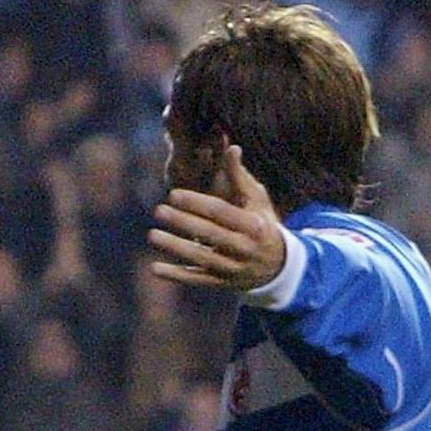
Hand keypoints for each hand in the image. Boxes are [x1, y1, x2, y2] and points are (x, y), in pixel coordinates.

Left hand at [148, 143, 285, 293]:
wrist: (278, 265)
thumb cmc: (262, 222)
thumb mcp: (256, 199)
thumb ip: (240, 176)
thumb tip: (231, 147)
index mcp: (252, 224)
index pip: (220, 212)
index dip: (196, 203)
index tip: (173, 194)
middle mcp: (243, 248)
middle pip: (209, 234)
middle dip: (183, 222)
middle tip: (158, 210)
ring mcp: (232, 268)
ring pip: (200, 258)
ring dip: (175, 247)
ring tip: (152, 235)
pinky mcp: (221, 283)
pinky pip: (196, 279)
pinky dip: (176, 275)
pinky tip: (155, 268)